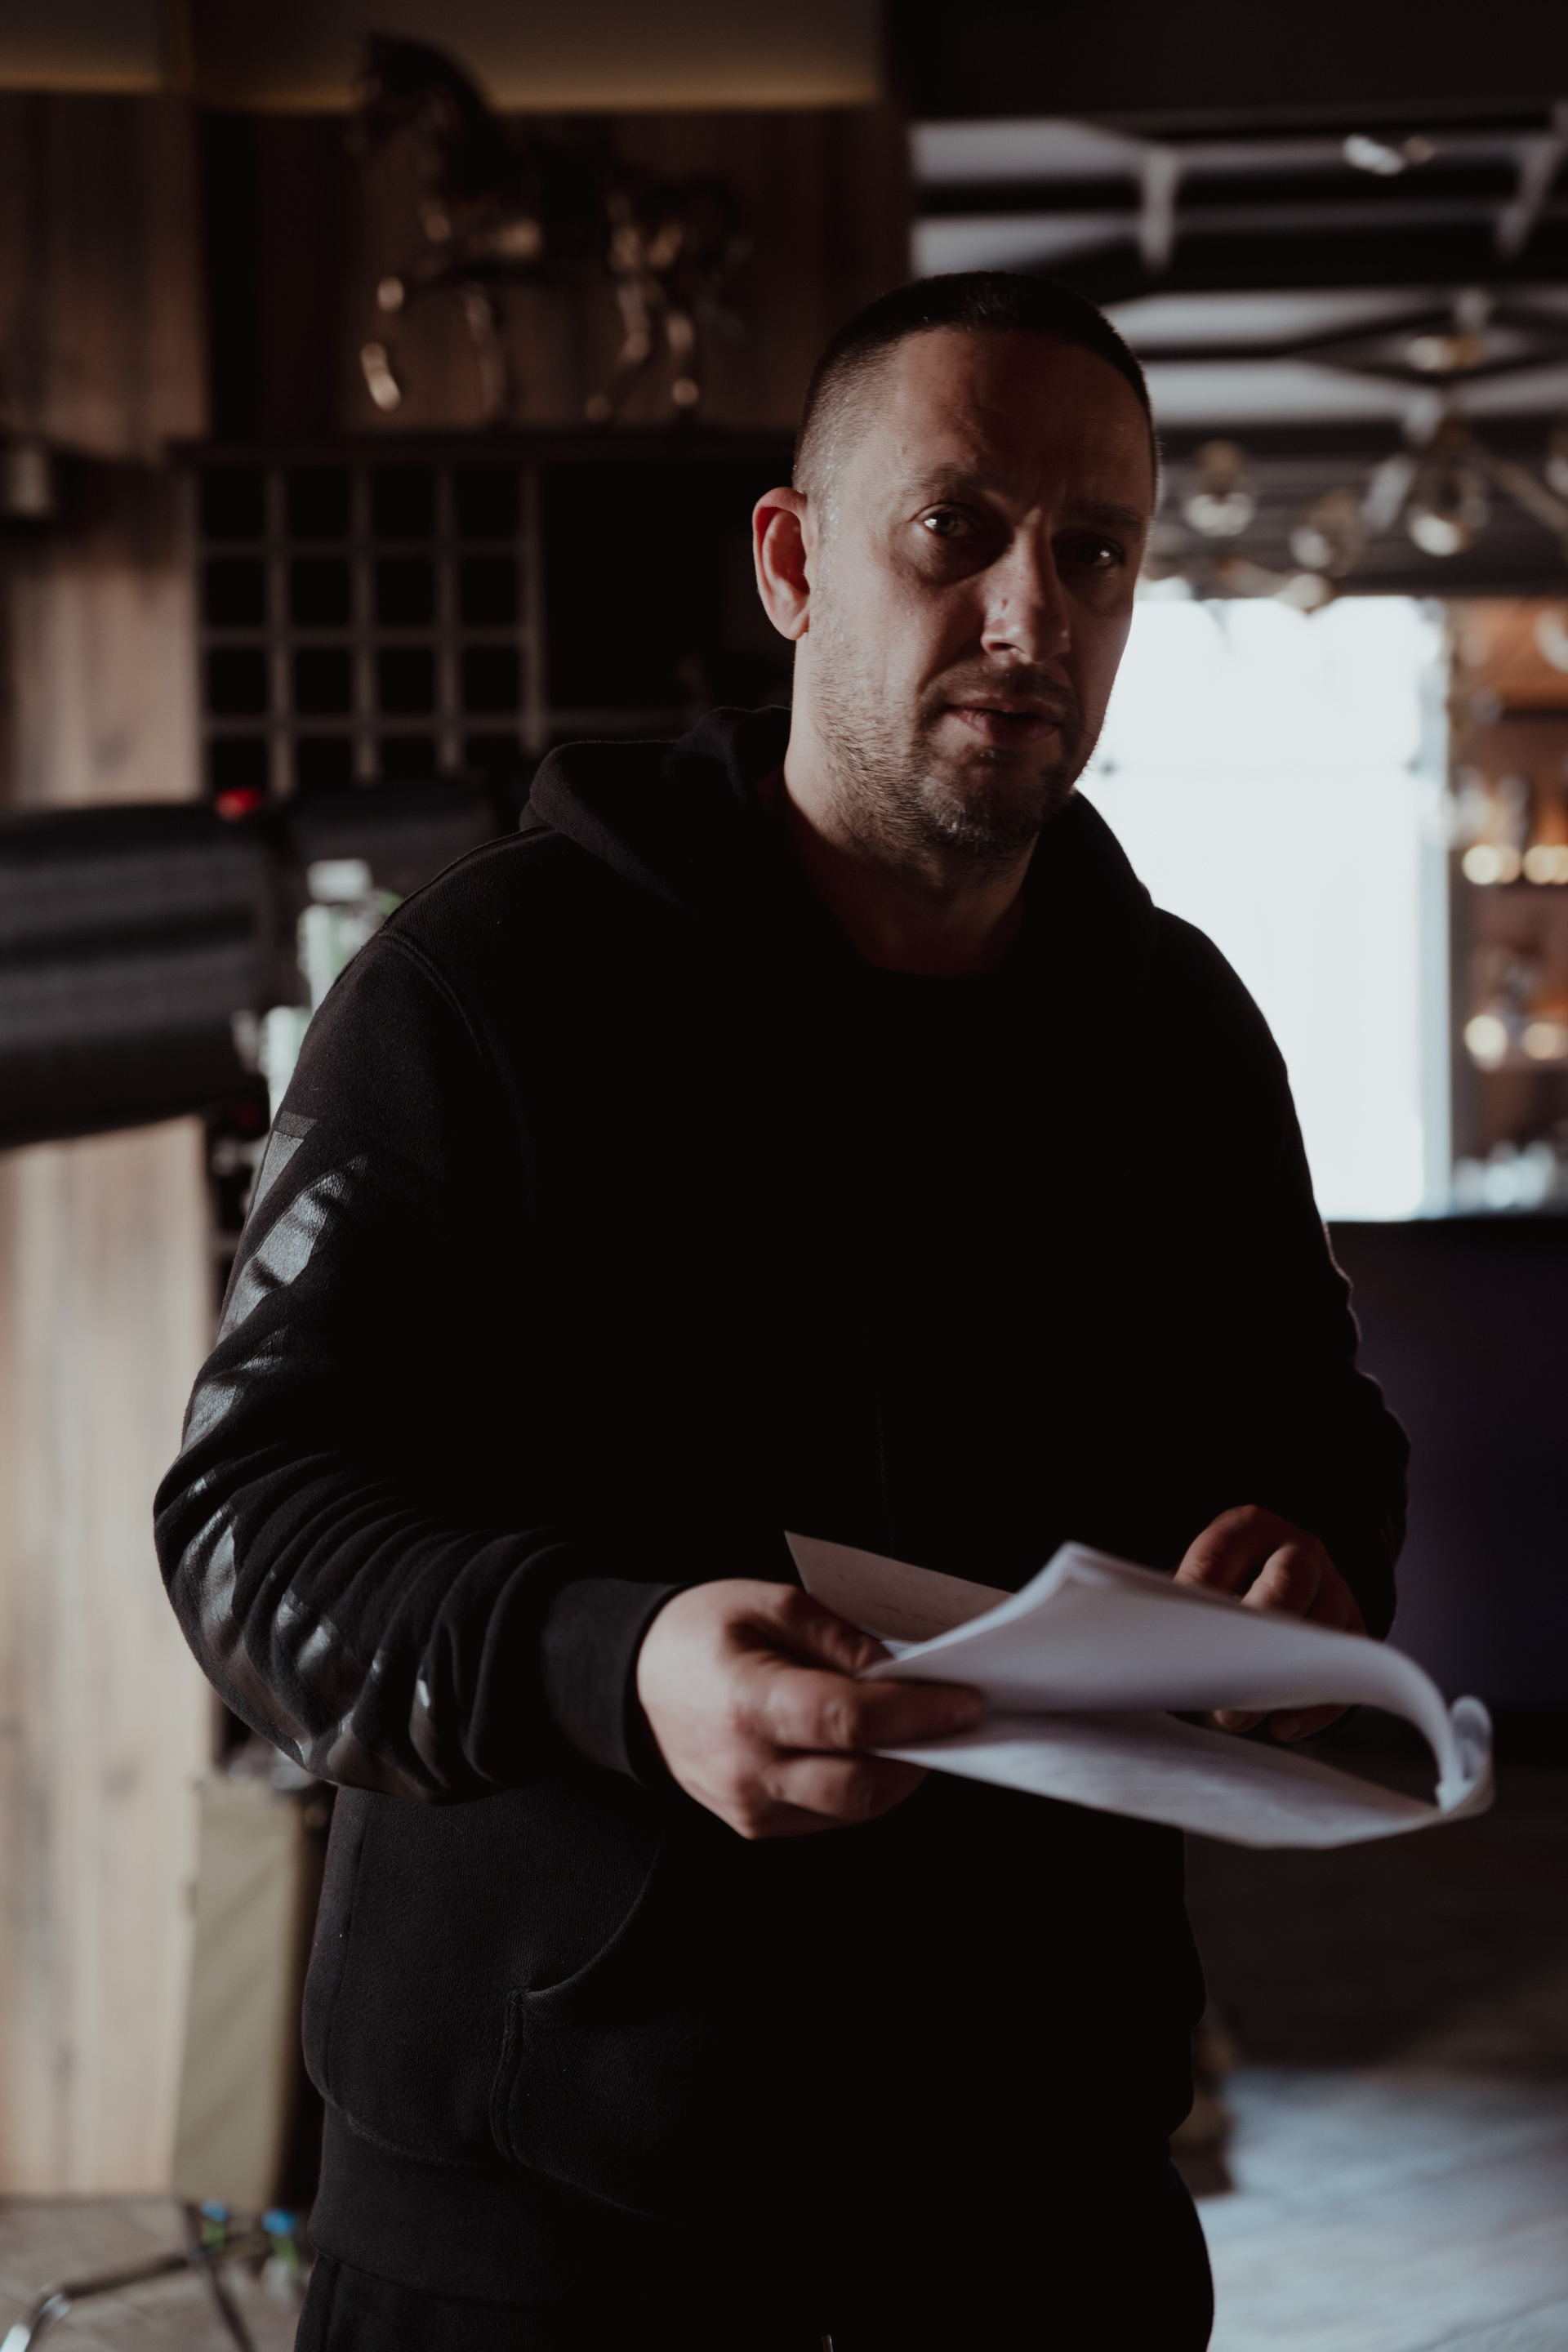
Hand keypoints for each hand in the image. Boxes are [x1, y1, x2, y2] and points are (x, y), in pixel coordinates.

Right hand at [635, 1580, 984, 1838]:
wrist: (630, 1684)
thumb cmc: (696, 1633)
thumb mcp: (768, 1603)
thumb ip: (838, 1639)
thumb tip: (896, 1674)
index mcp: (748, 1704)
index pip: (851, 1723)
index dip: (918, 1716)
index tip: (965, 1702)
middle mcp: (748, 1770)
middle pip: (863, 1786)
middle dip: (922, 1755)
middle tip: (950, 1719)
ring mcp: (750, 1808)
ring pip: (854, 1811)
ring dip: (896, 1774)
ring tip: (909, 1729)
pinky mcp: (755, 1826)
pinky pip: (828, 1818)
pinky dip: (860, 1785)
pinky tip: (863, 1749)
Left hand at [1173, 1505, 1366, 1742]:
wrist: (1280, 1577)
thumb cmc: (1225, 1585)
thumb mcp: (1200, 1578)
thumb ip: (1183, 1602)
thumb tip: (1155, 1648)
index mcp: (1247, 1528)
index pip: (1218, 1556)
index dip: (1196, 1597)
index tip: (1178, 1642)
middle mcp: (1298, 1549)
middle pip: (1285, 1586)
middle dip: (1254, 1642)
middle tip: (1221, 1689)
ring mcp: (1333, 1584)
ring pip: (1322, 1629)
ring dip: (1281, 1680)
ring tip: (1237, 1719)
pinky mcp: (1355, 1623)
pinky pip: (1346, 1666)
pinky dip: (1316, 1703)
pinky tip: (1280, 1726)